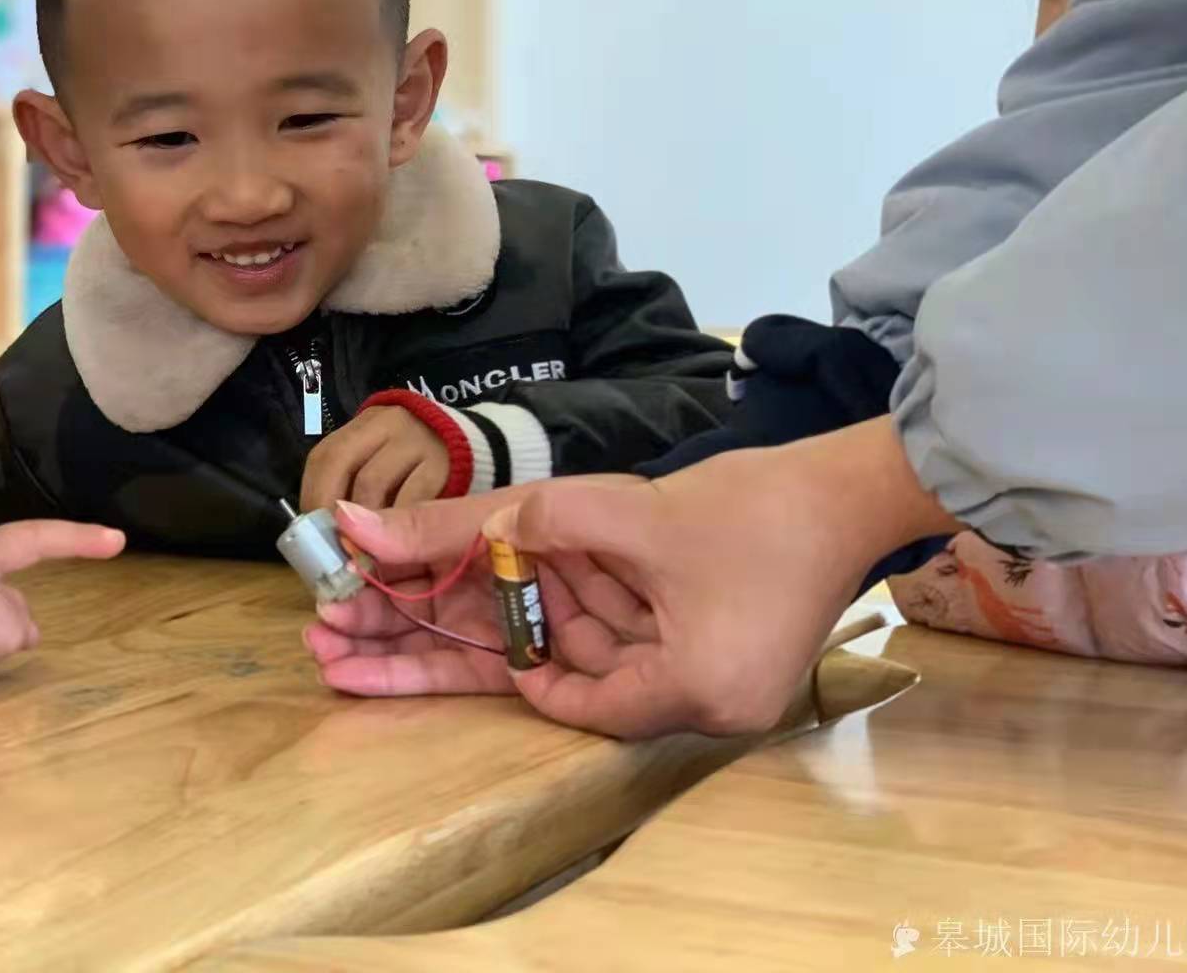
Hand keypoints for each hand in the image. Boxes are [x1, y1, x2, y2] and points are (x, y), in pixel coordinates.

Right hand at [307, 475, 646, 697]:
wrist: (754, 560)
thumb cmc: (657, 520)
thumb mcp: (551, 510)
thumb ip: (448, 521)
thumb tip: (354, 519)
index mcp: (516, 525)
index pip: (430, 543)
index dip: (380, 559)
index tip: (330, 572)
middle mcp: (515, 571)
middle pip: (429, 594)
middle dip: (371, 612)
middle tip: (316, 629)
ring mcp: (529, 619)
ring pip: (440, 636)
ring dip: (382, 648)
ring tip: (324, 658)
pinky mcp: (547, 664)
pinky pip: (476, 671)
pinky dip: (420, 676)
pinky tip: (368, 678)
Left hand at [312, 419, 956, 738]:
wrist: (856, 489)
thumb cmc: (759, 508)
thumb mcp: (621, 511)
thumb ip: (500, 522)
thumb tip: (376, 527)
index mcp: (682, 692)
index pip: (545, 690)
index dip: (464, 661)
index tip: (386, 636)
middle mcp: (681, 697)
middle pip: (529, 671)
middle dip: (431, 649)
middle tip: (330, 641)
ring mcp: (685, 668)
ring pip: (556, 644)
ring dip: (478, 615)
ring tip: (369, 603)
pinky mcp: (687, 635)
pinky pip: (600, 627)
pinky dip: (547, 599)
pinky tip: (471, 578)